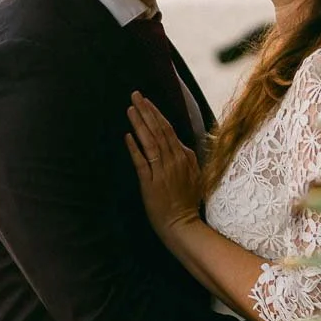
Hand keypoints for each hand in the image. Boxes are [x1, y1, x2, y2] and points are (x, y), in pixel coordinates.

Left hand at [125, 91, 202, 238]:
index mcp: (185, 157)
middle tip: (135, 95)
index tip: (147, 102)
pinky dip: (135, 148)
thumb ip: (185, 159)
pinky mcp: (151, 183)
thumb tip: (178, 144)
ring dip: (140, 123)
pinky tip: (127, 135)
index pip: (169, 130)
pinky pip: (142, 162)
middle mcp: (174, 161)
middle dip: (147, 111)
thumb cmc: (187, 202)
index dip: (156, 114)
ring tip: (130, 108)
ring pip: (150, 142)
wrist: (183, 225)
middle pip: (159, 130)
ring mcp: (163, 172)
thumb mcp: (193, 176)